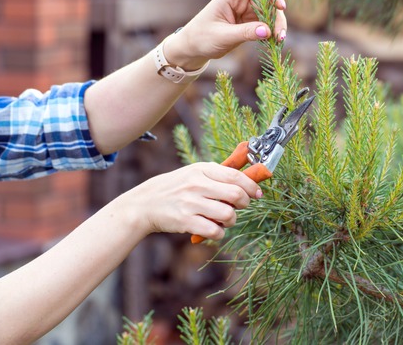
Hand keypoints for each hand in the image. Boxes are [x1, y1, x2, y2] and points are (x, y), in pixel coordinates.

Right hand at [117, 162, 261, 239]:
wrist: (144, 204)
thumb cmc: (176, 188)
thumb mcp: (195, 173)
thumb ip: (219, 174)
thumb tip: (250, 175)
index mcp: (201, 170)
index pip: (235, 176)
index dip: (251, 186)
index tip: (258, 194)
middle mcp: (196, 184)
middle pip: (235, 195)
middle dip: (244, 204)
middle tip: (240, 207)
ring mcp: (190, 203)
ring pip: (228, 215)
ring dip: (232, 220)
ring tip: (224, 219)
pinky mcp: (185, 221)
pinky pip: (215, 231)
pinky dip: (219, 233)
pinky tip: (213, 230)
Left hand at [163, 0, 287, 69]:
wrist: (192, 48)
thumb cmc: (201, 38)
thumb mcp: (223, 36)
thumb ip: (245, 33)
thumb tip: (268, 31)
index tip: (281, 7)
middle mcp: (240, 1)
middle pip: (267, 1)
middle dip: (277, 16)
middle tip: (281, 35)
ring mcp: (245, 12)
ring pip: (269, 13)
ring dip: (276, 25)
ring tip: (279, 41)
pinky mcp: (248, 23)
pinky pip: (265, 24)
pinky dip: (271, 32)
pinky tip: (274, 42)